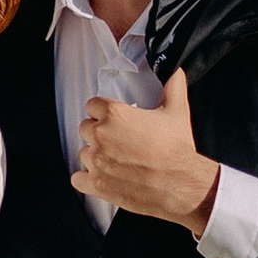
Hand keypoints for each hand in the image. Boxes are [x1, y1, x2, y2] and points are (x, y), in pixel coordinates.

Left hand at [76, 65, 219, 232]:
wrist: (180, 185)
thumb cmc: (177, 150)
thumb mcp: (177, 112)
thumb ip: (173, 87)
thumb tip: (176, 72)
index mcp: (114, 114)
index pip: (92, 105)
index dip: (103, 112)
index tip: (113, 120)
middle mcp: (100, 135)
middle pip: (85, 128)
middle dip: (98, 134)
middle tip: (118, 142)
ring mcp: (96, 161)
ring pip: (83, 153)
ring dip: (95, 156)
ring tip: (115, 161)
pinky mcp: (96, 184)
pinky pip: (77, 178)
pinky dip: (87, 179)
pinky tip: (103, 178)